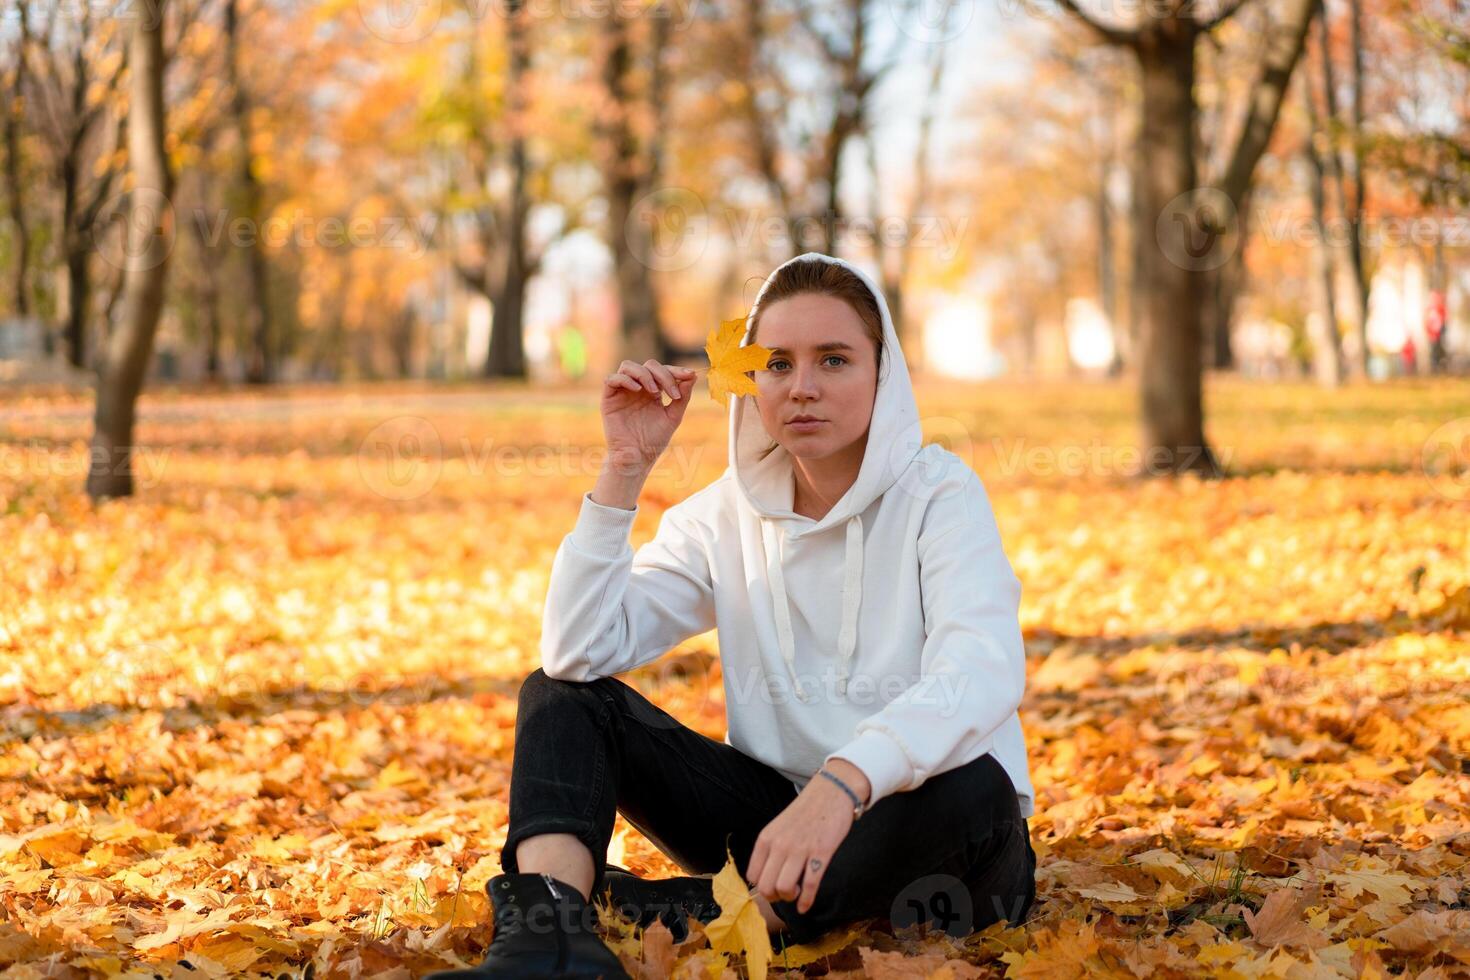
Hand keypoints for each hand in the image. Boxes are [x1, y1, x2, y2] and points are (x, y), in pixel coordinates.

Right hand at [601, 359, 697, 471]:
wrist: (637, 458)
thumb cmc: (654, 440)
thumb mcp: (673, 417)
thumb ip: (683, 397)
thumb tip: (693, 376)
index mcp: (653, 391)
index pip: (663, 371)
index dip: (676, 370)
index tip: (689, 375)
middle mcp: (638, 388)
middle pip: (648, 365)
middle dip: (663, 374)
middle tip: (671, 392)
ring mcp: (623, 392)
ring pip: (628, 366)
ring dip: (644, 374)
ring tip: (654, 391)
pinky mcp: (609, 399)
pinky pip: (611, 379)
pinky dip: (625, 379)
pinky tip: (638, 390)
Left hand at [745, 764, 867, 914]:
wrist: (832, 792)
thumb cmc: (806, 811)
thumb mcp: (779, 827)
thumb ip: (771, 848)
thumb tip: (766, 877)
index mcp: (766, 838)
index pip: (753, 876)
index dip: (762, 887)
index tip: (772, 887)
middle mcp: (780, 845)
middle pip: (766, 887)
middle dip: (775, 897)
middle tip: (786, 892)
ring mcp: (800, 849)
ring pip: (785, 889)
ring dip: (791, 898)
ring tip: (797, 891)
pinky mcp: (821, 852)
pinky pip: (810, 885)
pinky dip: (807, 901)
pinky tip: (806, 906)